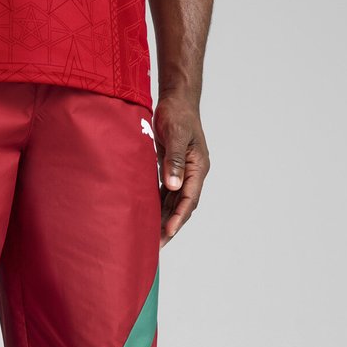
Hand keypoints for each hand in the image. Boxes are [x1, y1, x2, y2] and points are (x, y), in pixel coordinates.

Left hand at [153, 95, 209, 246]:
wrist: (176, 100)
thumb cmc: (177, 114)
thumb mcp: (176, 135)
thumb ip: (175, 160)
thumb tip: (174, 186)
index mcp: (198, 167)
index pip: (189, 199)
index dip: (178, 217)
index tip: (168, 232)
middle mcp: (192, 174)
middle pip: (183, 206)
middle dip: (171, 226)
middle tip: (156, 246)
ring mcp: (183, 173)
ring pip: (174, 203)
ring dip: (164, 220)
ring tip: (151, 239)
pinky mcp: (173, 171)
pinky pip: (166, 194)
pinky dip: (158, 207)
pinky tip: (147, 218)